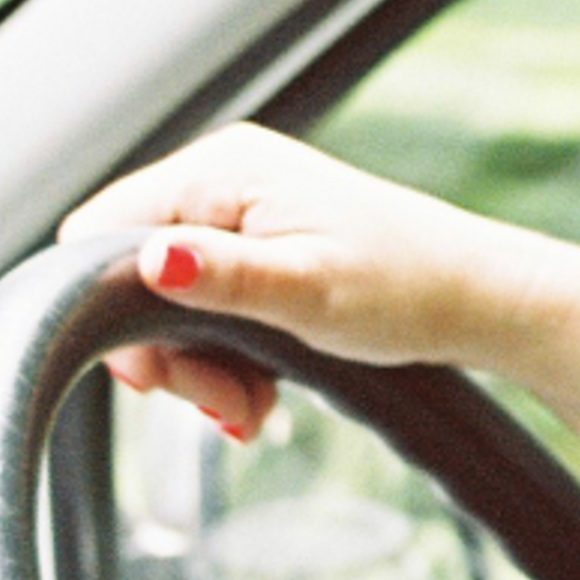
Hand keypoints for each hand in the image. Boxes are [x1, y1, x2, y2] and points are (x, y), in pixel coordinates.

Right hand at [58, 124, 548, 439]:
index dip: (107, 309)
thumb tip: (150, 260)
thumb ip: (222, 277)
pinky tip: (259, 396)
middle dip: (170, 354)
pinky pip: (208, 306)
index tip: (161, 376)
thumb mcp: (307, 291)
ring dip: (201, 368)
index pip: (99, 230)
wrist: (480, 298)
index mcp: (223, 170)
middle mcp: (224, 178)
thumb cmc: (407, 287)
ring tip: (251, 409)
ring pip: (169, 301)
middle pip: (129, 273)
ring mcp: (242, 211)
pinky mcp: (262, 244)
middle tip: (222, 406)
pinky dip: (224, 358)